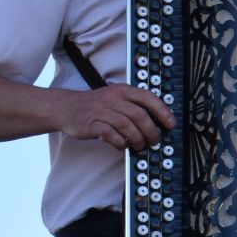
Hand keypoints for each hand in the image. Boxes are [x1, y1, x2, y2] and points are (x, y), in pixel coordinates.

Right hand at [58, 84, 173, 151]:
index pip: (148, 97)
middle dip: (151, 131)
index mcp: (122, 90)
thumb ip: (135, 104)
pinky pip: (111, 135)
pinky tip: (123, 146)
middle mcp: (113, 98)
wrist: (65, 107)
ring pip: (127, 126)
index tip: (171, 124)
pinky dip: (120, 143)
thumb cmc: (97, 105)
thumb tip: (160, 120)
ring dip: (137, 139)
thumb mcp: (116, 97)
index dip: (163, 111)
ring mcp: (101, 111)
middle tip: (155, 141)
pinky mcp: (91, 124)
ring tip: (140, 145)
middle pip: (139, 115)